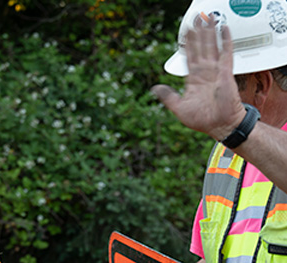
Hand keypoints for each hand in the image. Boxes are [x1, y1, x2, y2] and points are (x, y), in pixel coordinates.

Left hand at [151, 18, 244, 141]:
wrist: (220, 126)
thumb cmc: (202, 120)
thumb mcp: (179, 108)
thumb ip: (167, 97)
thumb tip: (154, 88)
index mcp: (194, 80)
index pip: (189, 57)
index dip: (187, 44)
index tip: (185, 32)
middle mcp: (205, 73)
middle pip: (200, 48)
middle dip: (198, 34)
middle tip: (196, 19)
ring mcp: (215, 72)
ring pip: (211, 47)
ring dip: (209, 33)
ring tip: (207, 18)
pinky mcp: (225, 73)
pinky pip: (226, 53)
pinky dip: (225, 40)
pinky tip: (223, 29)